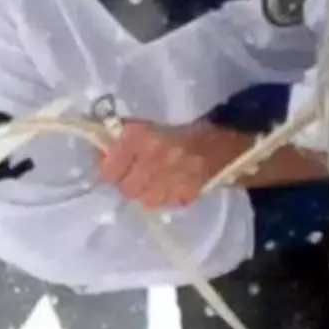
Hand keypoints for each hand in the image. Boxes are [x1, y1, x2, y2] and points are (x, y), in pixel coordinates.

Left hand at [96, 119, 241, 209]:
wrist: (226, 146)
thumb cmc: (186, 131)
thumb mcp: (151, 126)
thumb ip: (125, 138)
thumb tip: (103, 148)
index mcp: (141, 136)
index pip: (108, 168)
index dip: (106, 169)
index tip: (108, 166)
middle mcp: (153, 158)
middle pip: (126, 188)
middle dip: (127, 183)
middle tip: (133, 174)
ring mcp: (170, 179)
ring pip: (144, 199)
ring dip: (146, 192)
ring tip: (153, 181)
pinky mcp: (184, 195)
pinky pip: (164, 202)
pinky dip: (164, 196)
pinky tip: (171, 185)